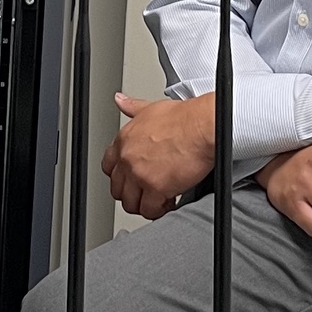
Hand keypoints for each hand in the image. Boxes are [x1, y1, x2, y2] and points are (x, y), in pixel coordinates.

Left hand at [101, 92, 215, 218]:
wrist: (203, 126)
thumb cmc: (185, 118)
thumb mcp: (152, 108)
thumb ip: (133, 107)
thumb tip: (120, 100)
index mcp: (124, 140)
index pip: (108, 166)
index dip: (119, 176)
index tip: (129, 180)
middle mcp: (128, 158)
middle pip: (117, 188)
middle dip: (131, 193)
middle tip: (146, 192)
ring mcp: (139, 174)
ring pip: (130, 202)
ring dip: (143, 204)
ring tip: (157, 200)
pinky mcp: (156, 188)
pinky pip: (149, 209)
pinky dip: (157, 210)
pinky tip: (168, 203)